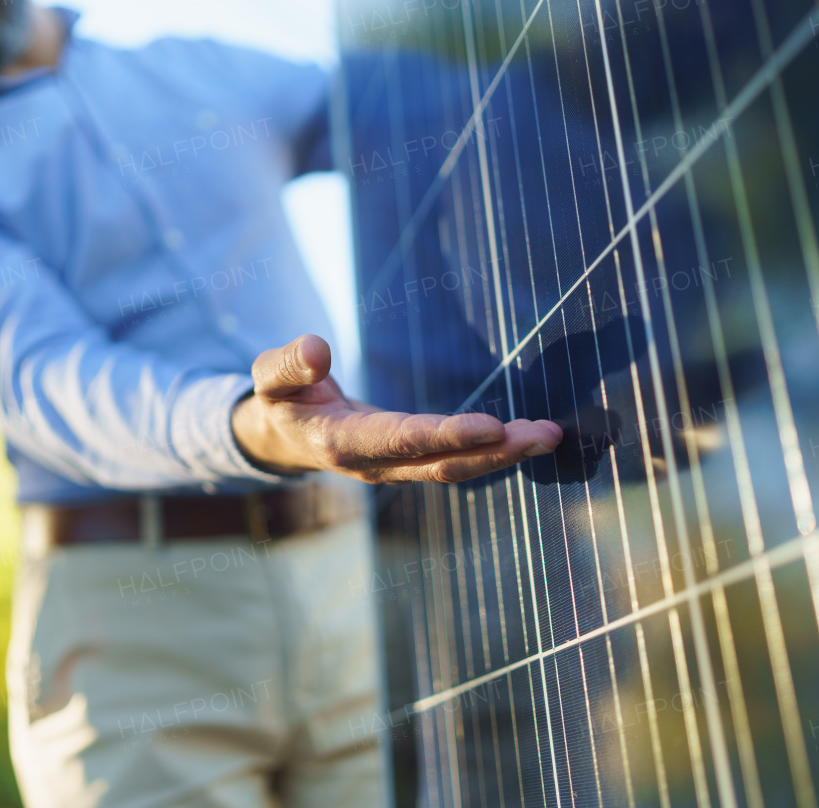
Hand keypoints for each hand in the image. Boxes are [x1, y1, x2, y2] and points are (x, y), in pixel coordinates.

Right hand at [231, 335, 562, 483]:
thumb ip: (288, 363)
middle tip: (546, 434)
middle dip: (497, 452)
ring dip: (504, 455)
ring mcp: (396, 470)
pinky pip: (456, 463)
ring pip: (456, 469)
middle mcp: (375, 464)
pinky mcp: (410, 464)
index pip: (403, 439)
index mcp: (341, 442)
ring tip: (549, 435)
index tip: (493, 425)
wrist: (282, 439)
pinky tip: (525, 438)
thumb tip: (317, 348)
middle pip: (443, 464)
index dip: (448, 435)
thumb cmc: (280, 400)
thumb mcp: (269, 377)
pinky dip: (493, 453)